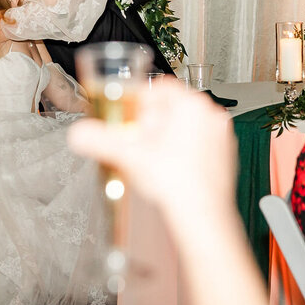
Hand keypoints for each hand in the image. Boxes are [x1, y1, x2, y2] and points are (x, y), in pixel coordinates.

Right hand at [68, 81, 236, 221]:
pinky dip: (186, 149)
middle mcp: (210, 116)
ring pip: (188, 124)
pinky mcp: (225, 154)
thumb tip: (79, 134)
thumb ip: (101, 141)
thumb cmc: (176, 184)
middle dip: (153, 121)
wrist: (202, 216)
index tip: (131, 114)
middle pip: (174, 107)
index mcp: (191, 106)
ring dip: (169, 135)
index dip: (142, 100)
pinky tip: (172, 167)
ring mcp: (221, 135)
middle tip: (139, 140)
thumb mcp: (130, 156)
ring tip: (154, 156)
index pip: (162, 88)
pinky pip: (201, 142)